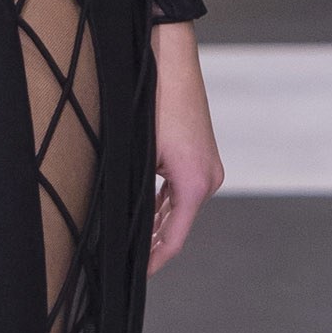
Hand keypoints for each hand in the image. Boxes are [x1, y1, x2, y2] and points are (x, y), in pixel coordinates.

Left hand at [147, 19, 222, 275]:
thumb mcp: (140, 152)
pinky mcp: (201, 156)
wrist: (170, 59)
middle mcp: (208, 179)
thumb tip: (123, 221)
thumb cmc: (153, 101)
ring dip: (156, 223)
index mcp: (194, 183)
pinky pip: (181, 190)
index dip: (153, 259)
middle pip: (177, 225)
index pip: (173, 238)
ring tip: (132, 243)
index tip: (136, 274)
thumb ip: (138, 192)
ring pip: (178, 208)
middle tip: (125, 262)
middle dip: (152, 244)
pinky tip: (146, 213)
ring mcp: (208, 167)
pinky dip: (164, 204)